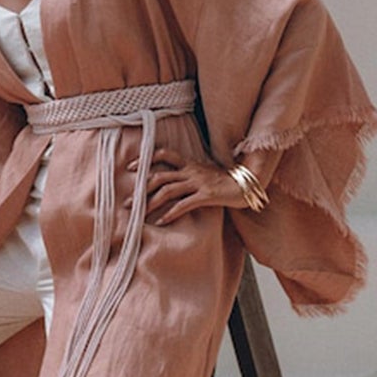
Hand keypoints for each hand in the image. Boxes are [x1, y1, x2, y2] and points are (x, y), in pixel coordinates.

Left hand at [128, 146, 249, 225]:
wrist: (249, 185)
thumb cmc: (227, 182)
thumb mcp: (206, 174)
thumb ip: (190, 175)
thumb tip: (175, 182)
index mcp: (190, 164)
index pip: (164, 154)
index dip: (146, 159)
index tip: (131, 167)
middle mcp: (192, 171)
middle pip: (160, 176)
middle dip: (141, 189)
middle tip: (128, 201)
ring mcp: (199, 182)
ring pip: (168, 190)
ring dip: (151, 202)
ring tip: (139, 213)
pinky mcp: (207, 195)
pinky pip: (184, 204)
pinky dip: (171, 213)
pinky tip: (161, 221)